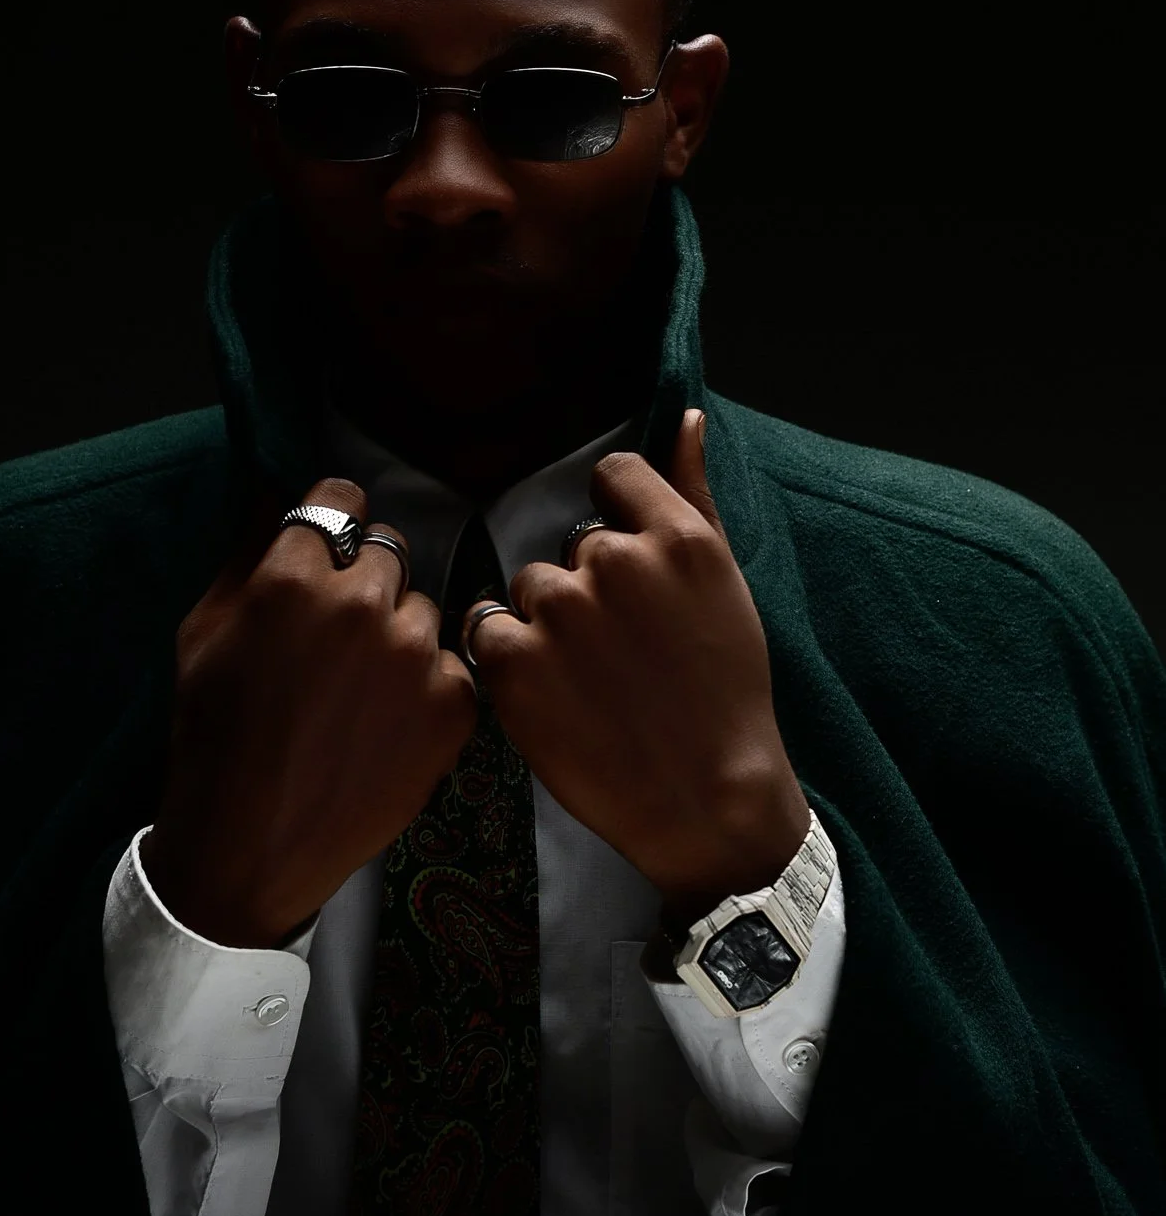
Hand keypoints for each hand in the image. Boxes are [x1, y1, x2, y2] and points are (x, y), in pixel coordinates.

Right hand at [145, 476, 477, 945]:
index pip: (338, 500)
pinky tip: (386, 723)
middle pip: (387, 550)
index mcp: (294, 578)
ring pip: (421, 610)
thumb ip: (244, 555)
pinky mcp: (453, 705)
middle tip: (337, 633)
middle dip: (363, 579)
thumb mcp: (202, 633)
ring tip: (359, 689)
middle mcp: (362, 604)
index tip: (329, 546)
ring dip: (397, 635)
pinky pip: (452, 666)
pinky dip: (427, 688)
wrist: (251, 845)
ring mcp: (415, 656)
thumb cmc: (213, 735)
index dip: (331, 521)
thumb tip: (276, 497)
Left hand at [462, 408, 809, 921]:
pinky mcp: (513, 660)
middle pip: (572, 547)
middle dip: (588, 591)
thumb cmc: (725, 693)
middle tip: (621, 656)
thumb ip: (693, 493)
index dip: (615, 520)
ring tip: (590, 684)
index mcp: (677, 538)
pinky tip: (552, 698)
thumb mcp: (725, 586)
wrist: (707, 799)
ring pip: (529, 587)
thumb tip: (684, 416)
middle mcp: (616, 562)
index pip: (614, 475)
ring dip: (546, 626)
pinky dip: (509, 660)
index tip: (630, 574)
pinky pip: (489, 630)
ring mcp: (561, 610)